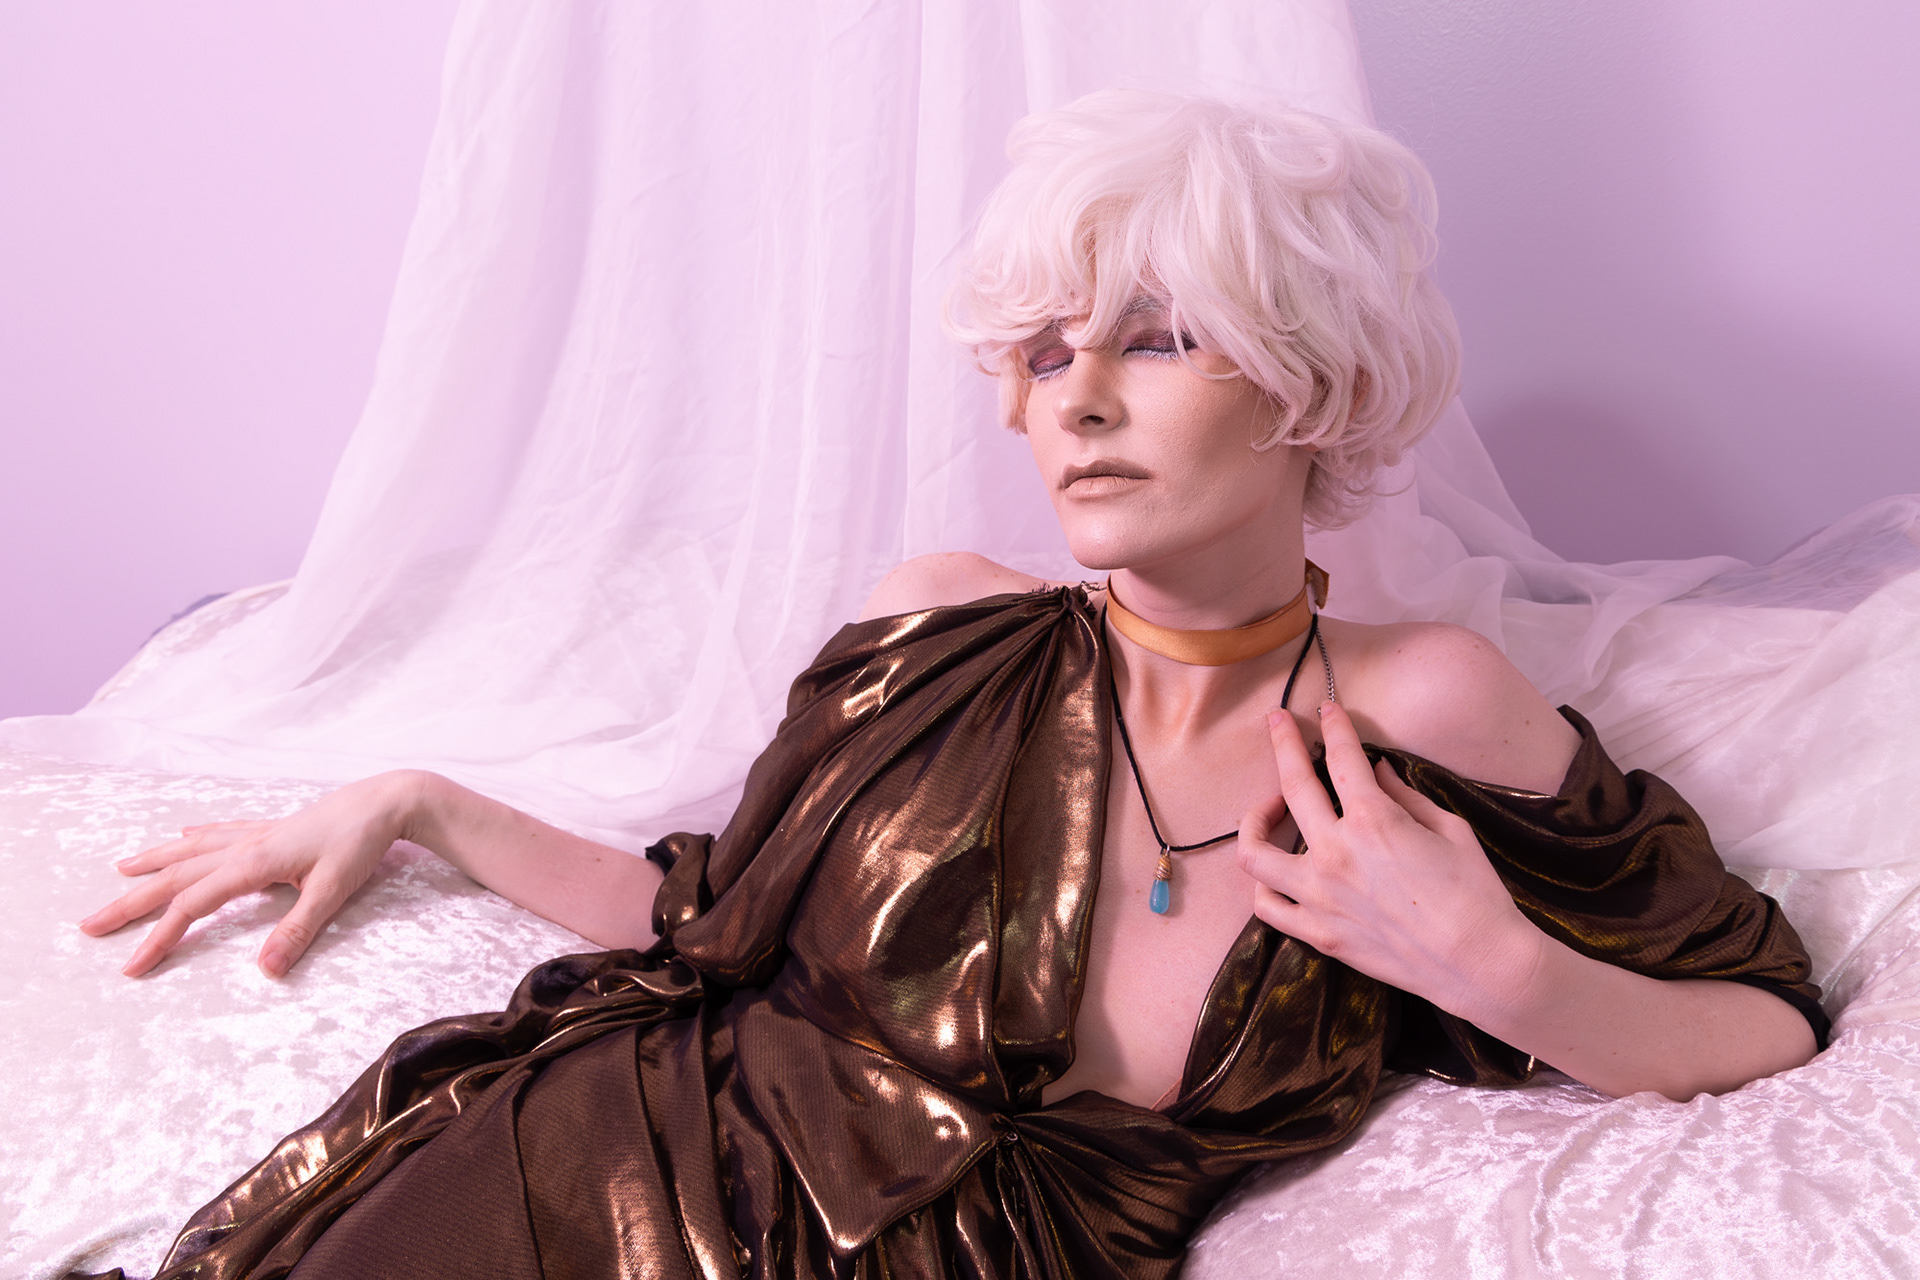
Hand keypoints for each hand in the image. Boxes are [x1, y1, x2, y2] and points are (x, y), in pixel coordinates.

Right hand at [78, 772, 420, 978]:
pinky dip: (196, 837)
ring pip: (191, 849)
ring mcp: (257, 834)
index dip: (160, 938)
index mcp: (253, 863)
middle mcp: (245, 846)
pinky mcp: (273, 827)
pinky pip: (221, 832)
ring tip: (120, 871)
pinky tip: (183, 833)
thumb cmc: (361, 844)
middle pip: (176, 876)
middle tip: (89, 925)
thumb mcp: (334, 891)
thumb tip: (266, 971)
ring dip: (154, 862)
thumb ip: (299, 930)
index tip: (131, 967)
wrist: (386, 801)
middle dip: (131, 902)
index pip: (193, 905)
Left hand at [1237, 701, 1542, 1021]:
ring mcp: (1319, 897)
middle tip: (1277, 720)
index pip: (1341, 757)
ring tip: (1269, 808)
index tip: (1327, 709)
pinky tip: (1278, 869)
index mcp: (1373, 821)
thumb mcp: (1449, 830)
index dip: (1334, 726)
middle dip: (1282, 742)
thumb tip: (1376, 771)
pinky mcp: (1317, 935)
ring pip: (1254, 851)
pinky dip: (1265, 884)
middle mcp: (1335, 854)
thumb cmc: (1476, 894)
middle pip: (1291, 784)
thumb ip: (1404, 795)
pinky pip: (1267, 906)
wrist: (1481, 965)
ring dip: (1255, 820)